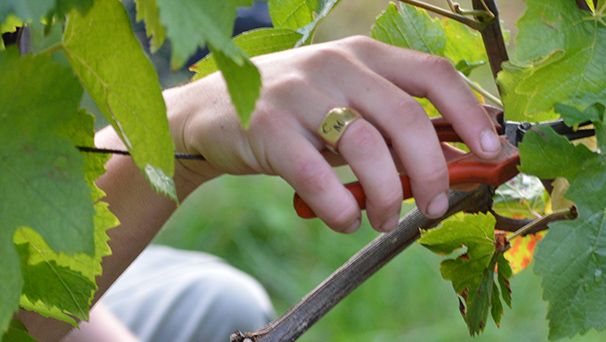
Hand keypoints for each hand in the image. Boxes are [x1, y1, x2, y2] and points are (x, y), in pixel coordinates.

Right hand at [166, 36, 500, 233]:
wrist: (213, 110)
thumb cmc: (294, 113)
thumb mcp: (344, 102)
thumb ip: (388, 123)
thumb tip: (449, 159)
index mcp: (363, 56)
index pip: (433, 74)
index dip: (470, 113)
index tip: (490, 151)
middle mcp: (336, 66)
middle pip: (407, 118)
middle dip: (432, 172)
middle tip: (436, 206)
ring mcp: (300, 94)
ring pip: (365, 147)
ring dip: (387, 195)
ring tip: (384, 218)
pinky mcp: (267, 127)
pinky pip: (316, 175)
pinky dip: (340, 207)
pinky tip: (344, 219)